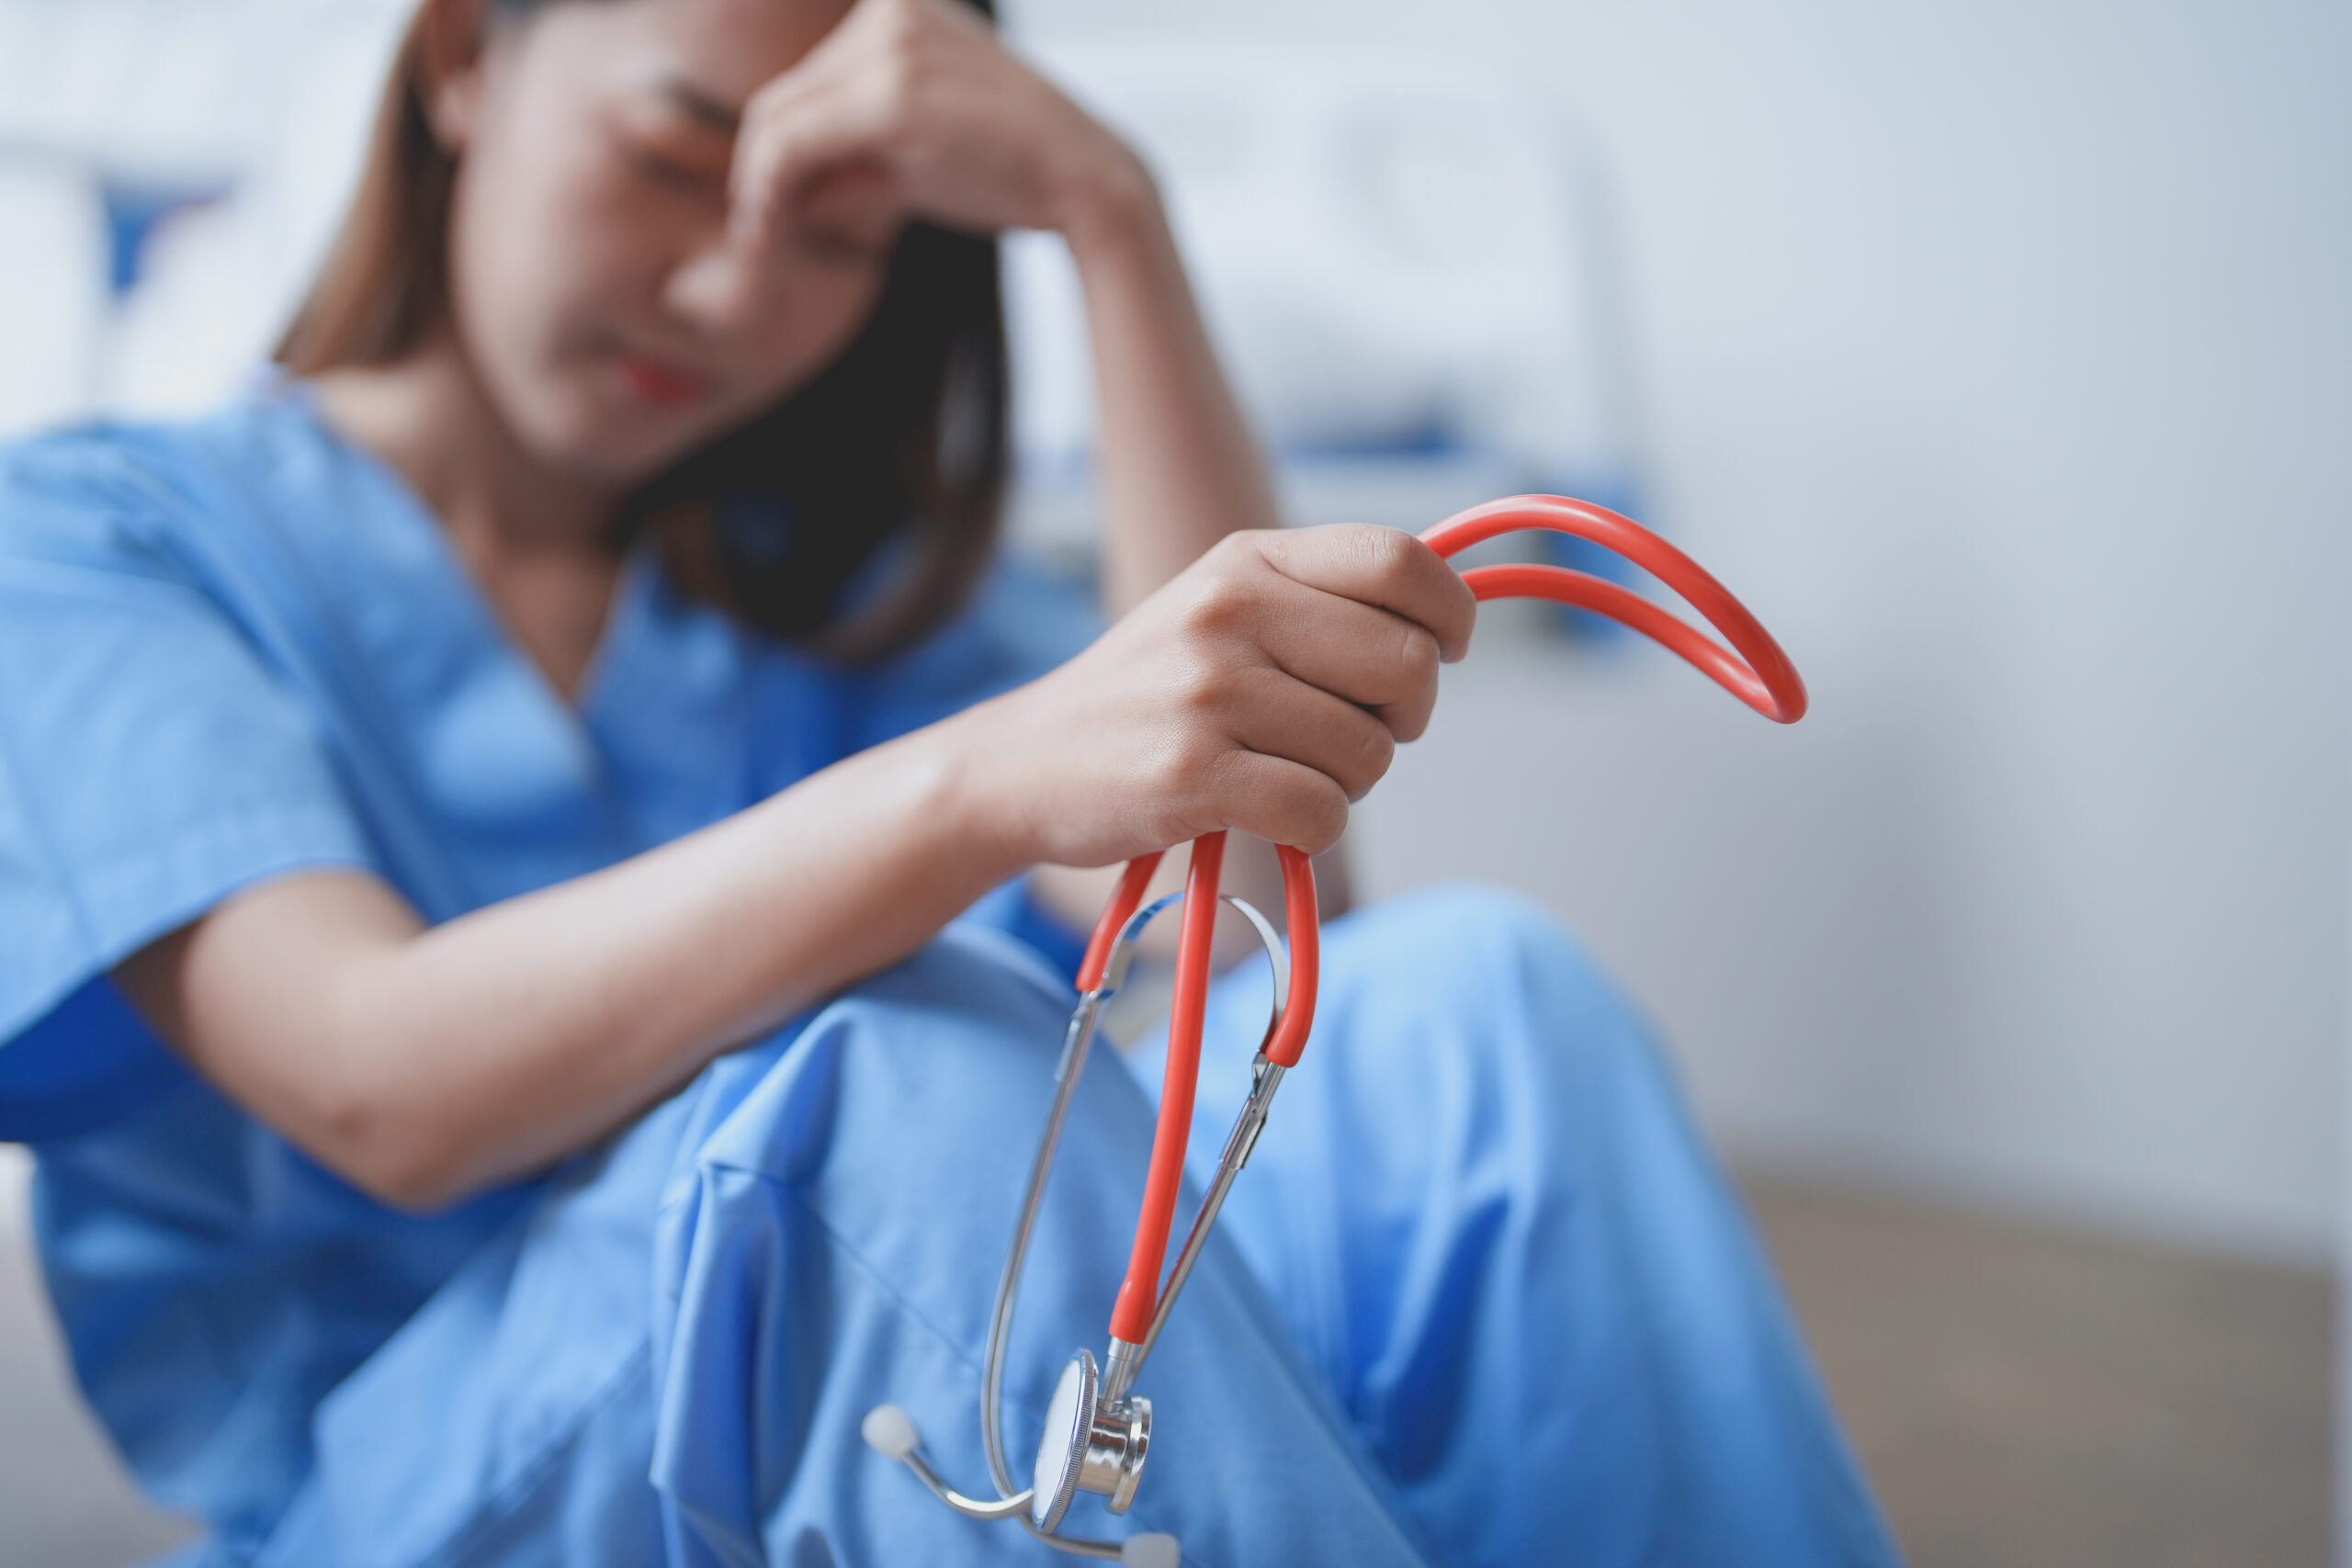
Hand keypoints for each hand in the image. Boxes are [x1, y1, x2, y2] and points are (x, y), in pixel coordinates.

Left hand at [728, 0, 1148, 253]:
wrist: (1087, 183)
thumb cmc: (1009, 172)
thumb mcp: (915, 158)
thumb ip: (848, 163)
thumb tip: (778, 196)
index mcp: (901, 11)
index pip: (806, 81)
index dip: (773, 149)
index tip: (764, 209)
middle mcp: (891, 9)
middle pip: (783, 95)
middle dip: (760, 167)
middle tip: (753, 231)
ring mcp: (892, 43)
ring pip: (778, 118)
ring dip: (759, 183)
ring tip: (760, 237)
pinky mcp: (892, 93)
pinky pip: (794, 141)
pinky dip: (769, 187)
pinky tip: (769, 228)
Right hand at [955, 526, 1480, 866]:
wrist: (1023, 764)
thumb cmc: (1150, 696)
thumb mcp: (1223, 612)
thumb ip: (1320, 604)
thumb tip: (1444, 629)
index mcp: (1248, 558)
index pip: (1401, 561)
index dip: (1450, 615)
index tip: (1444, 652)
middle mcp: (1230, 610)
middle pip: (1408, 665)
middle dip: (1401, 719)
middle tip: (1343, 734)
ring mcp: (1209, 691)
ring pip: (1371, 753)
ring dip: (1346, 784)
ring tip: (1278, 772)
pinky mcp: (1192, 775)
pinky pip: (1322, 812)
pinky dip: (1312, 829)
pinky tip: (1264, 814)